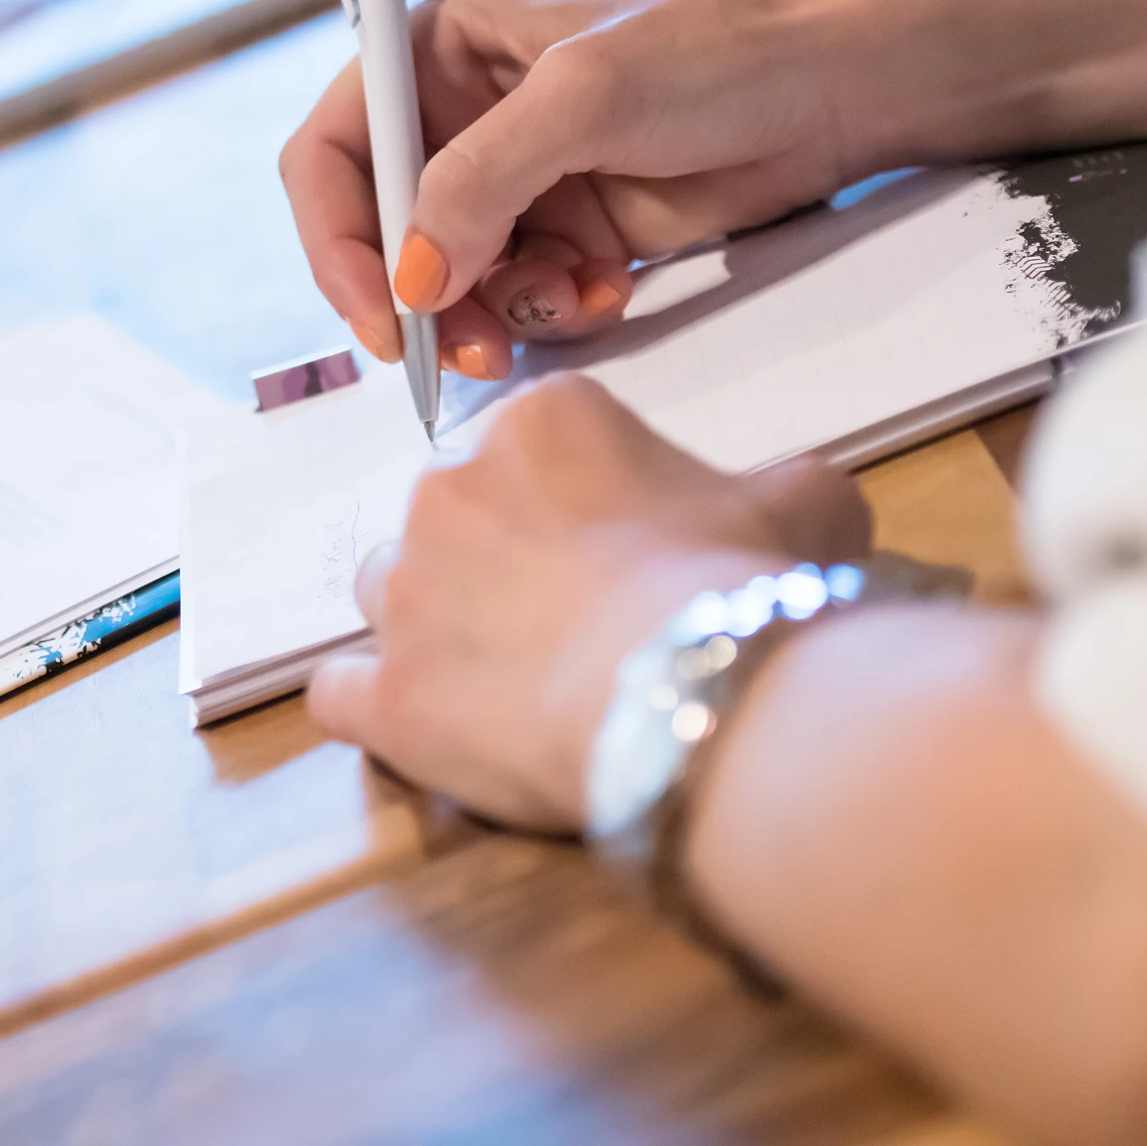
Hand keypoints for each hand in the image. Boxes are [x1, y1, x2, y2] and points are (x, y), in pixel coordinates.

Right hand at [280, 0, 872, 376]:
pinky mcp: (576, 229)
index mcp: (440, 48)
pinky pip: (526, 295)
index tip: (377, 309)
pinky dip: (558, 308)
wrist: (839, 82)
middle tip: (465, 346)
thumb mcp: (582, 96)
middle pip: (388, 230)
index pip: (337, 148)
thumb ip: (480, 182)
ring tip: (570, 298)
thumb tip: (411, 277)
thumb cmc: (718, 46)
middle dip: (423, 293)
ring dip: (497, 307)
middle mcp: (467, 114)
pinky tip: (611, 285)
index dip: (338, 234)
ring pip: (455, 278)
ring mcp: (523, 178)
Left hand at [308, 374, 868, 829]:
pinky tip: (417, 724)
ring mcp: (408, 588)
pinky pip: (341, 689)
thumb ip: (784, 483)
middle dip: (503, 552)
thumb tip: (793, 497)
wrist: (695, 699)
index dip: (590, 496)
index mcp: (543, 421)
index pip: (545, 441)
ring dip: (433, 616)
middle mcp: (451, 483)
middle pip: (460, 507)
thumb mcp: (805, 504)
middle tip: (576, 614)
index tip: (631, 545)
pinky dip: (373, 704)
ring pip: (391, 585)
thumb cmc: (740, 587)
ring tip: (504, 670)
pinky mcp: (386, 691)